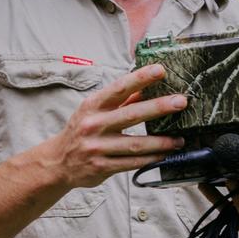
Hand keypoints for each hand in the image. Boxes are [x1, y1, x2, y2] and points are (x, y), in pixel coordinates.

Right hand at [41, 64, 186, 188]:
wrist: (58, 162)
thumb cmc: (81, 131)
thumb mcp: (94, 111)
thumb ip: (119, 101)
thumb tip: (145, 87)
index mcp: (93, 105)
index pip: (119, 87)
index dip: (140, 78)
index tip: (160, 70)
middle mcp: (93, 124)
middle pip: (132, 114)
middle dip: (159, 107)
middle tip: (181, 102)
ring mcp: (97, 147)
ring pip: (135, 143)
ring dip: (161, 141)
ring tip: (179, 139)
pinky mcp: (102, 167)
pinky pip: (132, 162)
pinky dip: (150, 159)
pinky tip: (164, 154)